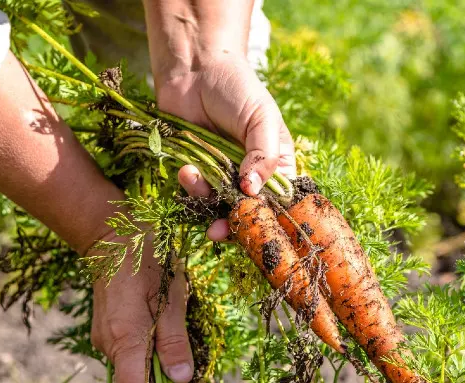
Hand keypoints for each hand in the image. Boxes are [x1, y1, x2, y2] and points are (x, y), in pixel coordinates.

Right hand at [91, 235, 191, 382]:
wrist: (113, 238)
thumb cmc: (147, 263)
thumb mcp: (171, 300)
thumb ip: (174, 342)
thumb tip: (181, 379)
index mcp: (124, 339)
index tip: (176, 378)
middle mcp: (107, 344)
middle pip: (133, 381)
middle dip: (158, 373)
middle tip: (176, 342)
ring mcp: (102, 338)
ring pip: (130, 366)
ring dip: (151, 356)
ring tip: (164, 323)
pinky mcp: (103, 331)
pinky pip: (125, 352)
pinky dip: (141, 346)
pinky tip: (151, 320)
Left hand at [159, 52, 295, 239]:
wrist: (194, 70)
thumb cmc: (236, 88)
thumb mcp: (261, 117)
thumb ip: (263, 155)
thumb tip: (252, 191)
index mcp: (277, 166)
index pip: (278, 203)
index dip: (268, 219)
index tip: (254, 225)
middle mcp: (252, 177)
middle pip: (248, 214)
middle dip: (232, 224)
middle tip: (218, 230)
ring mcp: (224, 178)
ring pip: (219, 208)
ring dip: (205, 201)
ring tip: (193, 176)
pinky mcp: (199, 175)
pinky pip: (197, 195)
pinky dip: (191, 187)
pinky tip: (186, 169)